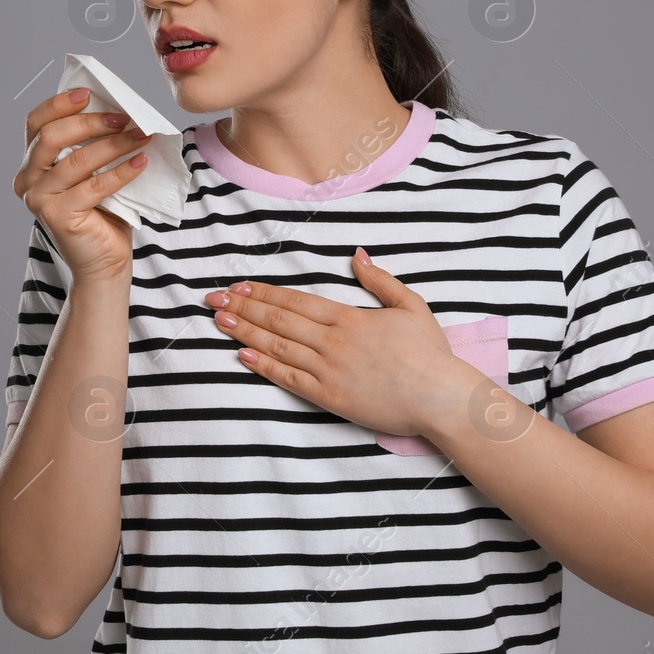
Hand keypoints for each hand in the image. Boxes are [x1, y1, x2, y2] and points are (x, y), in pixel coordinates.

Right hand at [13, 87, 153, 282]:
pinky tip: (141, 162)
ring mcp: (39, 200)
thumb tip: (119, 110)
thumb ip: (93, 144)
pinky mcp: (58, 217)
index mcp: (31, 163)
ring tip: (141, 136)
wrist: (104, 261)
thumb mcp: (94, 171)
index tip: (89, 94)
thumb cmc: (102, 213)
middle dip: (90, 122)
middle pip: (51, 137)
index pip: (36, 123)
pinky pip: (93, 187)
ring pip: (75, 160)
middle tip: (125, 118)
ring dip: (113, 144)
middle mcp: (27, 180)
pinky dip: (120, 172)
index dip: (59, 104)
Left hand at [202, 247, 487, 439]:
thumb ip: (380, 280)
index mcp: (350, 317)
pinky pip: (290, 379)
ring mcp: (329, 370)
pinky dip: (264, 366)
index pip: (296, 301)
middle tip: (214, 299)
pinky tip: (243, 356)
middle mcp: (333, 341)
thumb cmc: (430, 354)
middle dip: (243, 308)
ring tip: (219, 321)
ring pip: (278, 347)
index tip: (239, 287)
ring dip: (245, 332)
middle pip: (279, 320)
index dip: (264, 294)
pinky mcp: (330, 397)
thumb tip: (356, 255)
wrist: (440, 398)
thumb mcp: (411, 305)